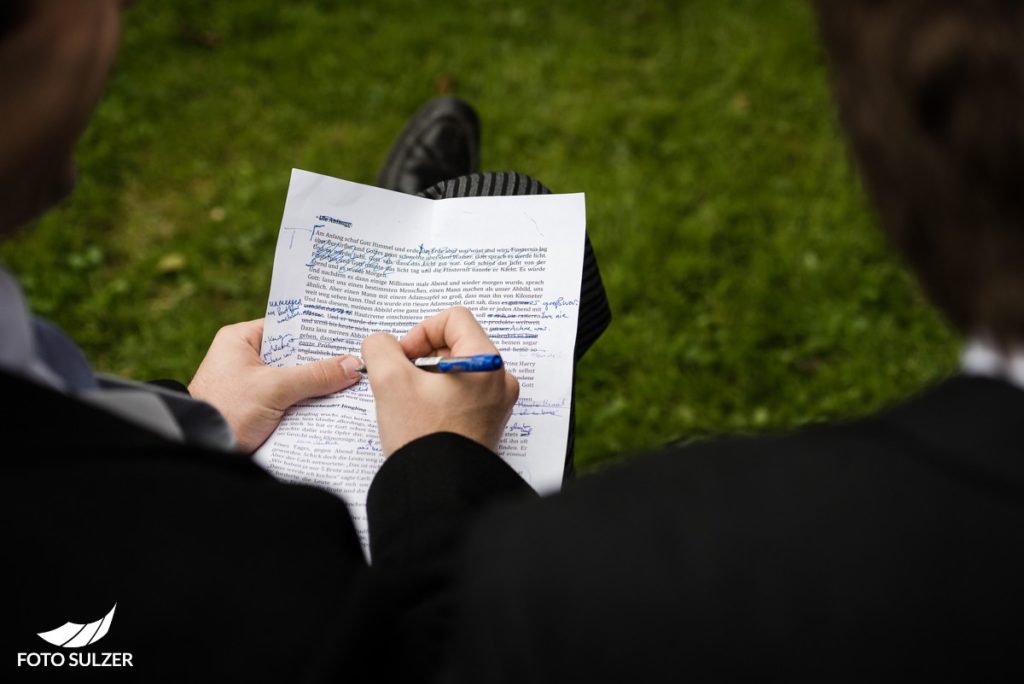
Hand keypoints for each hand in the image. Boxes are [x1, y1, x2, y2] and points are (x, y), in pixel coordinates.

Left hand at [189, 318, 361, 452]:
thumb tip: (353, 365)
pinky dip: (306, 402)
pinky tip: (333, 404)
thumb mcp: (275, 388)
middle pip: (293, 355)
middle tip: (356, 358)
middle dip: (322, 361)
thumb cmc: (228, 410)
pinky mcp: (256, 408)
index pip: (287, 326)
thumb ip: (315, 375)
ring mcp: (250, 384)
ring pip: (293, 379)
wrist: (201, 450)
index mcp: (240, 339)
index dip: (316, 330)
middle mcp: (244, 358)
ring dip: (317, 384)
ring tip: (353, 380)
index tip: (346, 332)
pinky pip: (288, 399)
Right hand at [361, 307, 519, 455]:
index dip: (422, 331)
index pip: (455, 319)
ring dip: (428, 376)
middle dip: (423, 356)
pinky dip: (438, 395)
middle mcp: (499, 380)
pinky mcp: (487, 421)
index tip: (404, 357)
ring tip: (410, 400)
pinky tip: (421, 414)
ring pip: (456, 369)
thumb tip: (382, 343)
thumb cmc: (423, 437)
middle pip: (456, 343)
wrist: (438, 488)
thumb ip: (381, 348)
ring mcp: (496, 402)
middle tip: (402, 379)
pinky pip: (461, 392)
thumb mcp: (390, 381)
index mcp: (487, 363)